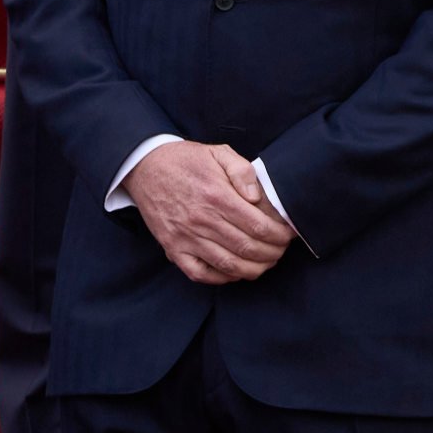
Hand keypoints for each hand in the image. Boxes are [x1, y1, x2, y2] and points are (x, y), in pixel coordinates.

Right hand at [121, 140, 292, 286]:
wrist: (145, 167)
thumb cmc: (185, 161)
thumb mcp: (217, 153)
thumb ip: (242, 171)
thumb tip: (256, 197)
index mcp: (217, 196)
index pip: (258, 226)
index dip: (279, 235)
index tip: (288, 235)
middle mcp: (202, 220)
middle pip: (248, 248)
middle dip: (272, 253)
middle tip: (281, 250)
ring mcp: (186, 238)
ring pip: (229, 265)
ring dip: (254, 269)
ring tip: (266, 263)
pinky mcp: (173, 248)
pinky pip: (201, 274)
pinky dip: (222, 278)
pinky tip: (236, 271)